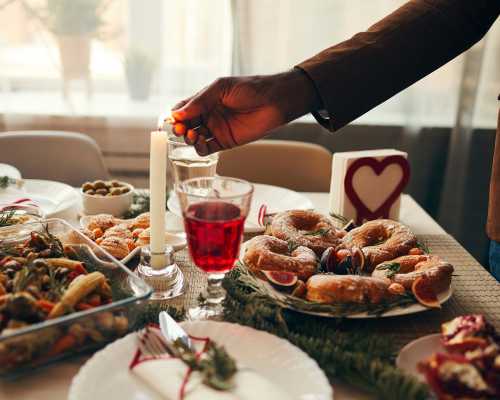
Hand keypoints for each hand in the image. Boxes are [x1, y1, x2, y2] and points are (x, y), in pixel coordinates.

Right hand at [170, 69, 320, 154]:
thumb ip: (200, 101)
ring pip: (194, 138)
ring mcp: (216, 129)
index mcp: (205, 100)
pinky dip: (200, 149)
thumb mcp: (221, 88)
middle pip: (186, 125)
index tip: (171, 120)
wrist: (274, 101)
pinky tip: (200, 144)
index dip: (175, 115)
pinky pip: (207, 149)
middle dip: (180, 129)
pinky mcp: (225, 142)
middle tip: (181, 130)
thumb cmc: (250, 88)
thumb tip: (177, 113)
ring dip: (189, 139)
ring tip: (193, 135)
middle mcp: (209, 115)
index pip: (183, 109)